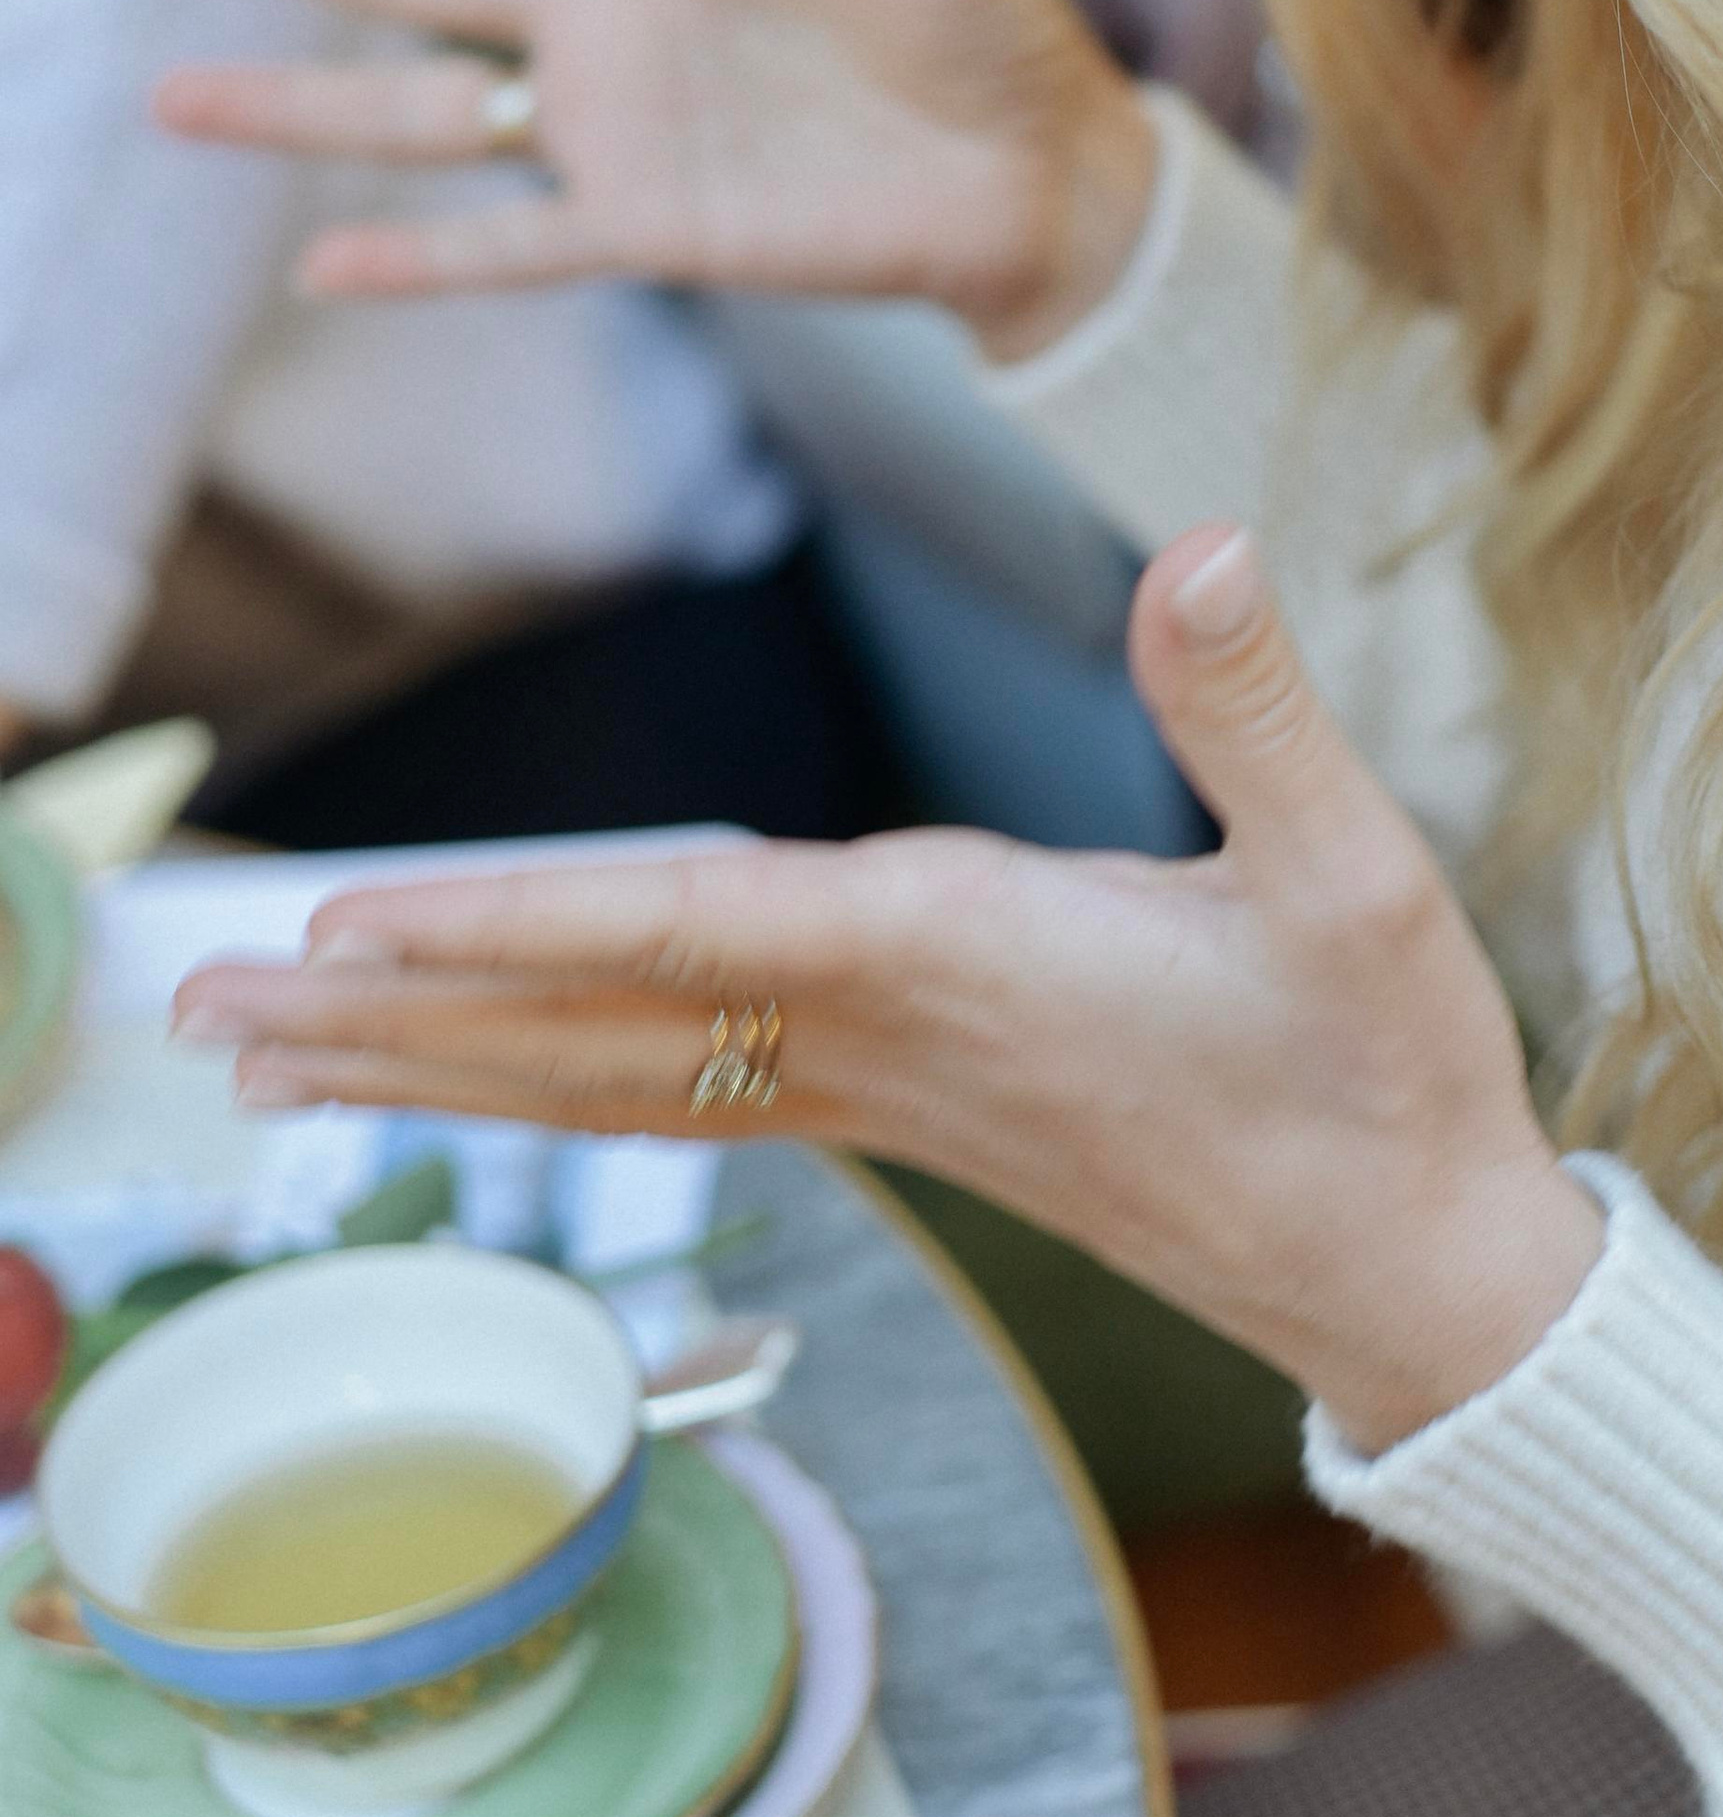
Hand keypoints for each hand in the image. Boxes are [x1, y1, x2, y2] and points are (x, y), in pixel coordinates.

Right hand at [141, 0, 1156, 353]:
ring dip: (298, 96)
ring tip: (168, 88)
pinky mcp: (650, 222)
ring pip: (422, 106)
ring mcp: (617, 117)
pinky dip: (421, 258)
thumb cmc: (990, 15)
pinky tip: (318, 265)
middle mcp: (612, 1)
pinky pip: (511, 241)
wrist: (1037, 175)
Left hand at [171, 529, 1602, 1455]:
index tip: (357, 928)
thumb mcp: (1358, 870)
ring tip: (277, 1064)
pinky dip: (558, 1081)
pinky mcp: (920, 1116)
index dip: (523, 917)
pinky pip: (687, 1095)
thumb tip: (1205, 543)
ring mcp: (894, 1093)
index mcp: (969, 955)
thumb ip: (1256, 705)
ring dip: (441, 1062)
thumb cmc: (1387, 1070)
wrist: (1416, 1273)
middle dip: (402, 1010)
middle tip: (212, 1004)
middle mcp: (894, 1036)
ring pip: (619, 1075)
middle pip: (600, 1022)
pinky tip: (498, 1078)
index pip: (701, 928)